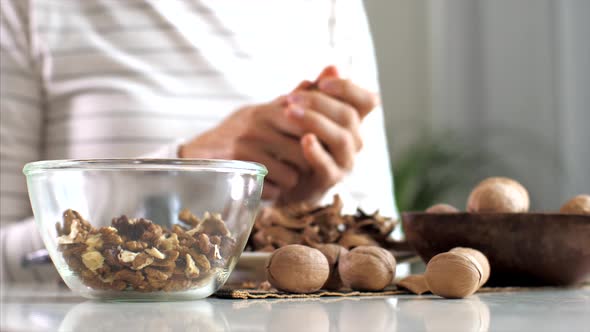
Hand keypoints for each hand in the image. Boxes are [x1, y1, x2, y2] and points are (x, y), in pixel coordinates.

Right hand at [179, 96, 309, 199]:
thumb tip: (325, 74)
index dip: (318, 141)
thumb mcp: (262, 111)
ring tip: (284, 177)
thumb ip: (293, 98)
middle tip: (303, 168)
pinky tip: (268, 186)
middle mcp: (257, 127)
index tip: (318, 150)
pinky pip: (273, 190)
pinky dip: (274, 192)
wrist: (198, 153)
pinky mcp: (238, 172)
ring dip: (290, 181)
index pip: (309, 124)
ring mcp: (246, 150)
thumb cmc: (239, 132)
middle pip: (304, 152)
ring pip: (291, 175)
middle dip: (307, 163)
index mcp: (267, 111)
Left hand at [277, 66, 378, 204]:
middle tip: (290, 97)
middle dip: (319, 103)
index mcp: (353, 121)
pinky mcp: (330, 180)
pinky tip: (304, 140)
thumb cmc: (294, 137)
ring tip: (289, 112)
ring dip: (315, 122)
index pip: (367, 101)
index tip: (322, 82)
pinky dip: (316, 152)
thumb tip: (333, 67)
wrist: (282, 174)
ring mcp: (345, 162)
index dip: (348, 88)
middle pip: (349, 116)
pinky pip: (328, 166)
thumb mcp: (303, 110)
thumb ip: (317, 91)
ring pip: (341, 138)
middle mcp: (355, 140)